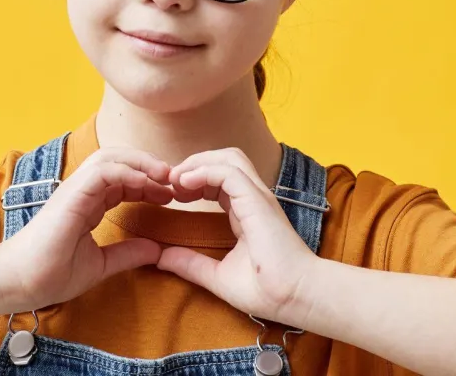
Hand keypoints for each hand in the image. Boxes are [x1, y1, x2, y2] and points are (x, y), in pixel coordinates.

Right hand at [0, 148, 173, 310]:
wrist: (21, 282)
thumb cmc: (52, 274)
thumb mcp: (100, 264)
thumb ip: (127, 254)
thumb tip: (156, 250)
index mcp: (87, 204)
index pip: (122, 181)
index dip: (147, 183)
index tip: (170, 196)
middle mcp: (82, 191)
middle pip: (119, 161)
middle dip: (148, 166)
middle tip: (173, 181)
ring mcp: (75, 189)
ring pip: (111, 157)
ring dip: (140, 162)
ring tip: (164, 175)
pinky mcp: (71, 193)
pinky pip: (102, 171)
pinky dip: (126, 172)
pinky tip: (145, 182)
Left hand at [156, 148, 319, 325]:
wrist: (295, 298)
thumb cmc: (267, 290)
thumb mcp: (218, 276)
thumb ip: (190, 264)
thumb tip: (160, 258)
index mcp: (246, 211)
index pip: (220, 178)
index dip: (194, 179)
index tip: (173, 195)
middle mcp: (253, 198)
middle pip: (224, 159)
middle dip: (194, 164)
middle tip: (170, 183)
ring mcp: (258, 197)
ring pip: (229, 158)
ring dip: (198, 163)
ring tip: (176, 181)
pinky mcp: (258, 202)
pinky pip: (229, 172)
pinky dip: (204, 172)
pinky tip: (185, 184)